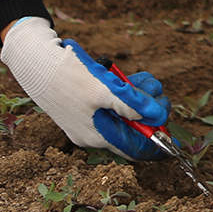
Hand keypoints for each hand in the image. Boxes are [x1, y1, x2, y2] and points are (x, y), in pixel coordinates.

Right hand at [0, 17, 169, 159]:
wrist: (36, 62)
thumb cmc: (68, 76)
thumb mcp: (104, 89)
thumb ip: (132, 105)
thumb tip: (156, 117)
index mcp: (96, 136)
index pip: (134, 149)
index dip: (156, 143)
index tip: (176, 141)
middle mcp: (93, 132)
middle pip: (133, 129)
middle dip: (150, 110)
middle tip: (155, 91)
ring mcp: (89, 119)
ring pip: (126, 113)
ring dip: (140, 98)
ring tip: (144, 81)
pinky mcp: (86, 106)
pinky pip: (115, 104)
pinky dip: (127, 92)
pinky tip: (130, 79)